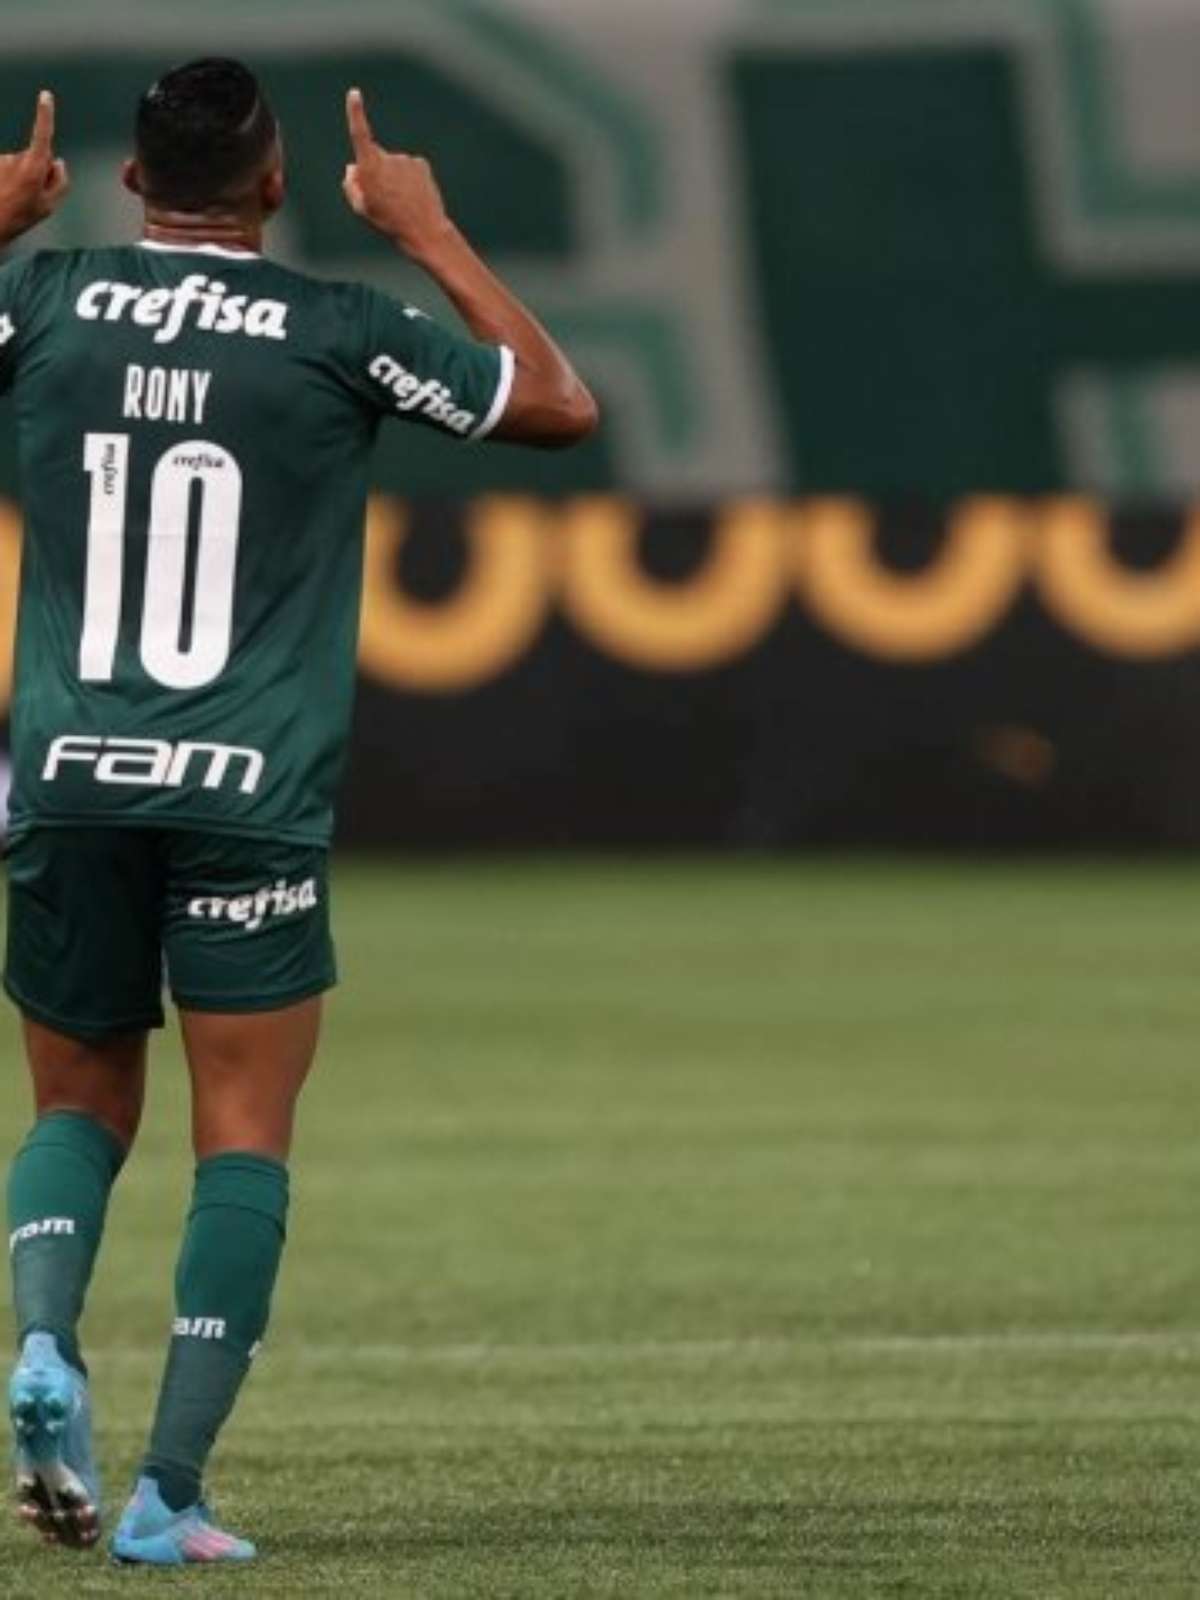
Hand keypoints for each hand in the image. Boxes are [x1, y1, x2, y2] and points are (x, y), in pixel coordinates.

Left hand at [0, 92, 68, 243]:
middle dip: (38, 172)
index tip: (45, 96)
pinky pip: (7, 169)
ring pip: (20, 164)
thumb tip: (59, 163)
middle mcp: (16, 158)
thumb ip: (60, 182)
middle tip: (33, 197)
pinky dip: (9, 180)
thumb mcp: (49, 206)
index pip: (42, 134)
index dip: (45, 114)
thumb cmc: (20, 216)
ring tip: (16, 199)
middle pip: (36, 157)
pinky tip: (6, 195)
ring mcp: (2, 160)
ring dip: (22, 178)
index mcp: (34, 166)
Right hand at [343, 88, 452, 259]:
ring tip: (401, 202)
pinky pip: (408, 168)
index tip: (354, 93)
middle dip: (374, 171)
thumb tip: (352, 168)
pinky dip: (408, 179)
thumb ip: (351, 186)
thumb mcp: (362, 209)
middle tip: (382, 199)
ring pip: (393, 164)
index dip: (355, 113)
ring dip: (393, 178)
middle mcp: (388, 157)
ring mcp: (406, 159)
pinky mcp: (421, 163)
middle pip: (374, 157)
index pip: (360, 133)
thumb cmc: (390, 223)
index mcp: (370, 167)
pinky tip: (413, 196)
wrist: (424, 231)